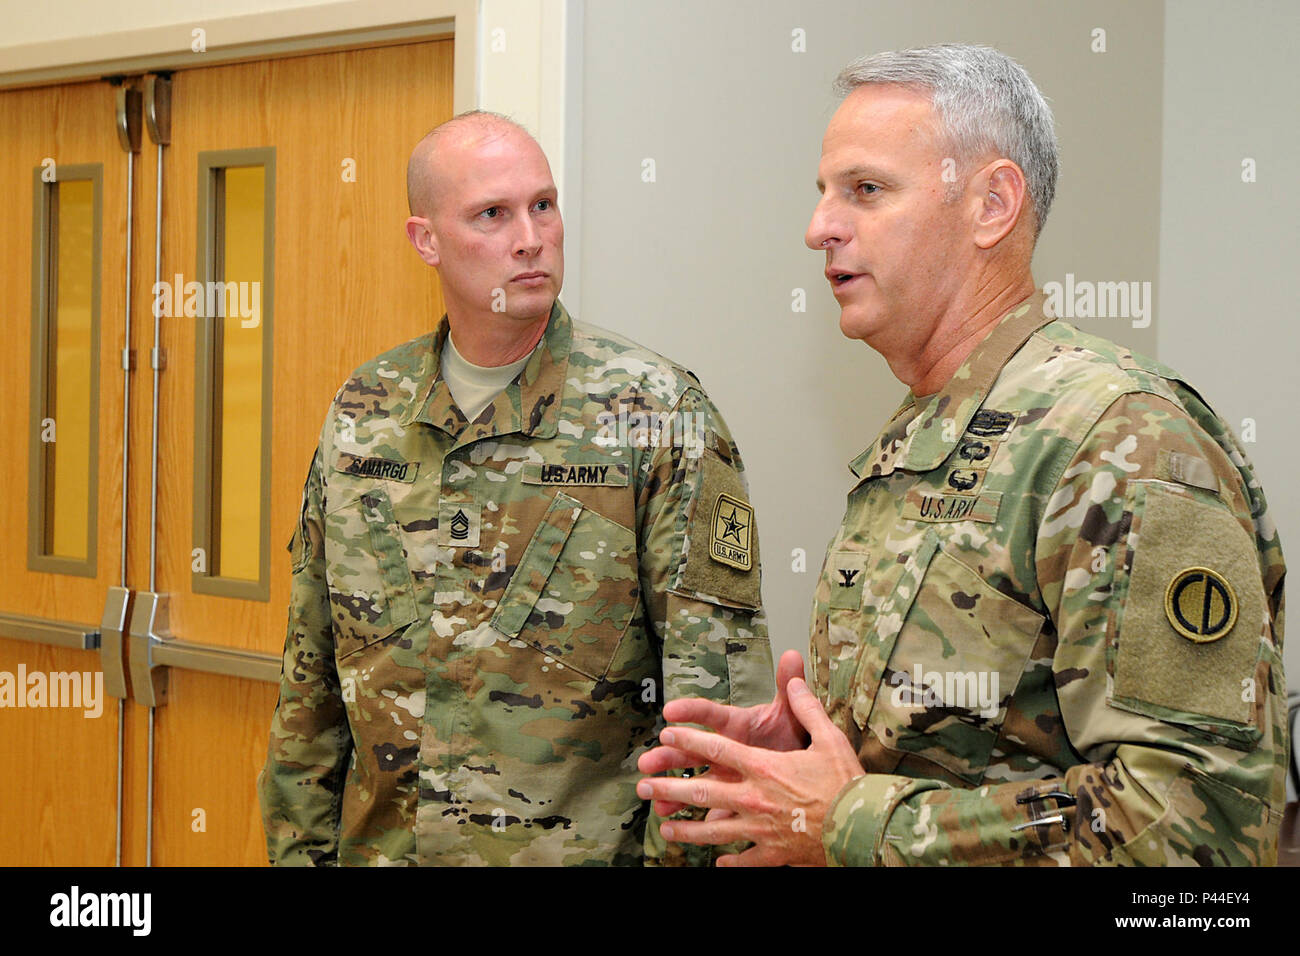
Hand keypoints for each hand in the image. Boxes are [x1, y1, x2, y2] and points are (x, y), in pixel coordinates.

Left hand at [636, 676, 864, 865]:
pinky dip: (730, 861)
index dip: (688, 738)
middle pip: (702, 792)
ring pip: (713, 831)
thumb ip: (806, 706)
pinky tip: (718, 862)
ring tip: (665, 826)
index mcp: (764, 767)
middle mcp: (754, 798)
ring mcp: (760, 829)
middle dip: (668, 787)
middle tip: (642, 787)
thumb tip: (794, 675)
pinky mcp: (773, 854)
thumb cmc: (847, 783)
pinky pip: (744, 859)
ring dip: (686, 829)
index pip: (717, 748)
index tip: (666, 732)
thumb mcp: (829, 737)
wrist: (863, 828)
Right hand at [639, 650, 808, 816]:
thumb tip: (792, 654)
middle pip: (691, 750)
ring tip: (652, 796)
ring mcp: (725, 774)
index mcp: (735, 725)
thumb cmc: (793, 734)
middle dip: (668, 756)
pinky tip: (676, 822)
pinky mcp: (732, 797)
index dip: (690, 712)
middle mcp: (724, 748)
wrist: (805, 766)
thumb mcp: (791, 710)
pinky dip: (696, 818)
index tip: (670, 711)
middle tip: (647, 762)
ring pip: (694, 781)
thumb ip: (789, 684)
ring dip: (672, 789)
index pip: (710, 714)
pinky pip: (713, 809)